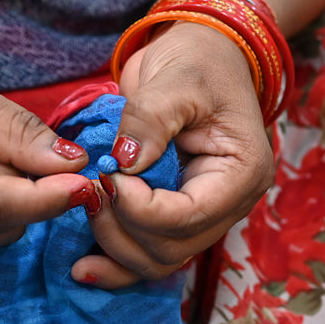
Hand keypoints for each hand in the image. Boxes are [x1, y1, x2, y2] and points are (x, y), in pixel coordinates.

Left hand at [73, 22, 274, 287]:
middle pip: (173, 248)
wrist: (201, 55)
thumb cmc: (197, 61)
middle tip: (88, 190)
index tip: (106, 177)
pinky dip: (116, 262)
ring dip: (114, 246)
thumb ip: (149, 120)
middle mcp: (229, 204)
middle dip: (123, 227)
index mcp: (242, 172)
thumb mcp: (176, 80)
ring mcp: (203, 214)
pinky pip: (148, 254)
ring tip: (82, 210)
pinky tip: (82, 267)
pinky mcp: (175, 215)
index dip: (141, 208)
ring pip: (158, 260)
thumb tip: (123, 163)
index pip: (190, 215)